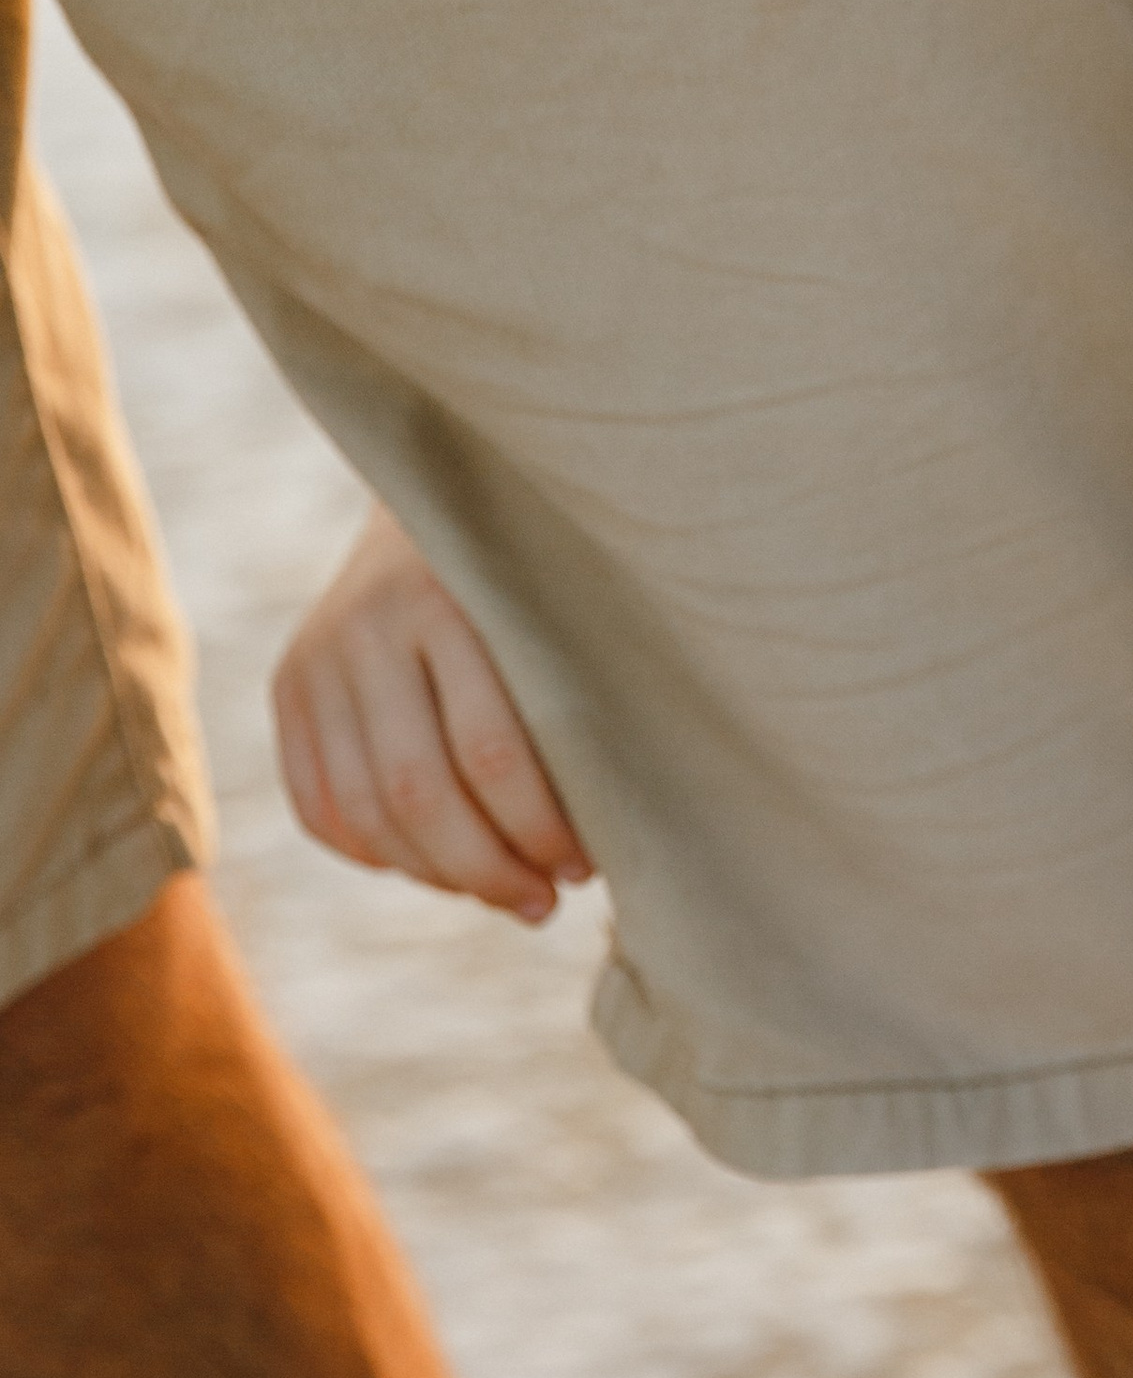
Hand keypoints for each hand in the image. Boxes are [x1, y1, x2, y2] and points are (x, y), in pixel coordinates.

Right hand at [273, 503, 591, 923]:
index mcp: (451, 598)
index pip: (492, 753)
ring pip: (366, 811)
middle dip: (488, 868)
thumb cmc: (539, 558)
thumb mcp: (561, 599)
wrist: (439, 474)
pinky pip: (319, 804)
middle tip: (544, 903)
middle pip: (419, 792)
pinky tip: (433, 868)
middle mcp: (369, 624)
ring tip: (501, 894)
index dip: (540, 827)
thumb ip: (573, 688)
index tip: (585, 866)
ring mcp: (318, 653)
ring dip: (438, 875)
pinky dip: (376, 854)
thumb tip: (600, 834)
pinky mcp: (288, 681)